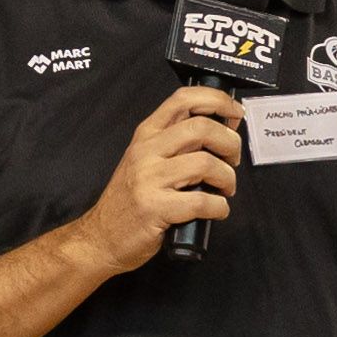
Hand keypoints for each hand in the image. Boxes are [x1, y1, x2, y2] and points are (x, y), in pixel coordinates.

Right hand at [86, 87, 248, 275]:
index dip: (217, 100)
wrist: (101, 237)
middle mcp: (146, 151)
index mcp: (147, 134)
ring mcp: (148, 179)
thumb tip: (223, 128)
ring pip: (205, 163)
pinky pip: (201, 201)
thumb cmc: (131, 200)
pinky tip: (216, 210)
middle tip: (233, 161)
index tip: (235, 113)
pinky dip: (219, 207)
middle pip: (201, 128)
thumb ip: (179, 142)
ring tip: (224, 189)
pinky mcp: (154, 208)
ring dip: (227, 178)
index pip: (183, 99)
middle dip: (230, 143)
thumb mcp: (147, 160)